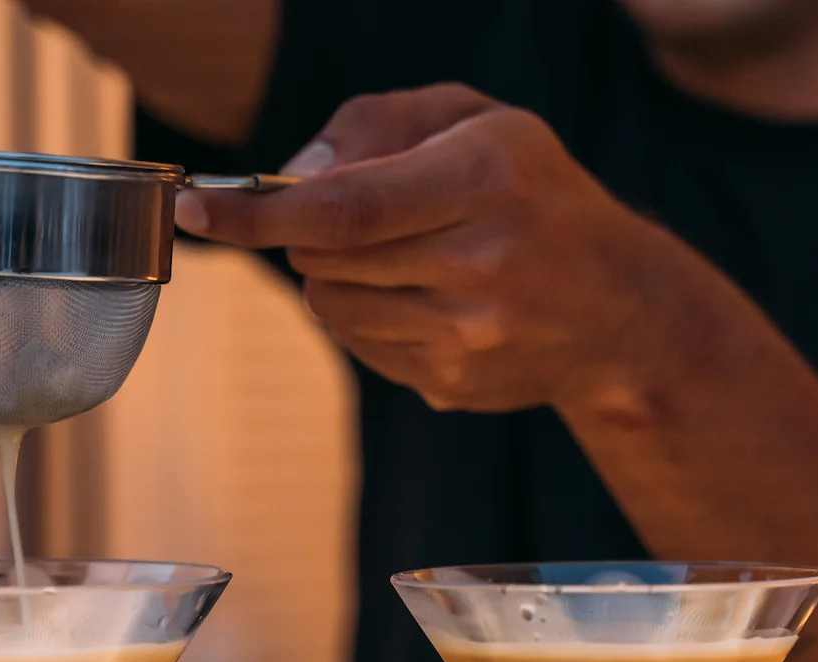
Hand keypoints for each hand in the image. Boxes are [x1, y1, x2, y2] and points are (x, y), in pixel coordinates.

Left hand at [175, 84, 681, 413]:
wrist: (622, 309)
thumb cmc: (536, 195)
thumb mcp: (476, 120)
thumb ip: (377, 125)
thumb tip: (292, 178)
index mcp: (487, 181)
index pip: (343, 207)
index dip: (258, 214)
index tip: (195, 210)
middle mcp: (482, 265)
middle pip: (326, 256)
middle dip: (307, 230)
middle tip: (346, 215)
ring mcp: (470, 337)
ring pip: (332, 304)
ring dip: (337, 274)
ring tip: (402, 256)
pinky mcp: (455, 383)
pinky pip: (359, 345)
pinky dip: (366, 314)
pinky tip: (422, 298)